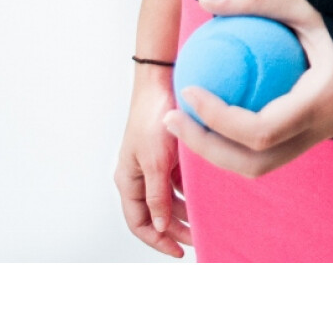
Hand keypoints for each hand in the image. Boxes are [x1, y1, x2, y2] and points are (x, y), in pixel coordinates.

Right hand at [115, 70, 192, 257]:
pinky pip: (178, 181)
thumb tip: (158, 226)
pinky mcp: (168, 154)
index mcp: (127, 179)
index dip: (157, 239)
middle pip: (156, 213)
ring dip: (184, 210)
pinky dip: (189, 190)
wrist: (163, 82)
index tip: (179, 250)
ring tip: (205, 219)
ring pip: (169, 198)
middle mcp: (139, 174)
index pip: (139, 223)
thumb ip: (156, 196)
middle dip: (175, 228)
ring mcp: (153, 164)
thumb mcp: (155, 162)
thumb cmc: (153, 118)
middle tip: (199, 237)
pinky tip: (205, 194)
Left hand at [162, 0, 332, 176]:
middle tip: (171, 119)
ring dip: (217, 151)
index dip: (219, 120)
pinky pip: (268, 152)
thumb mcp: (303, 2)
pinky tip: (210, 116)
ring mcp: (319, 138)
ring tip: (183, 122)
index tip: (188, 92)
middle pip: (255, 163)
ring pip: (260, 166)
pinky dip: (235, 142)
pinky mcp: (311, 138)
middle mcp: (323, 129)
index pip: (262, 131)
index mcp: (323, 101)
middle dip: (207, 147)